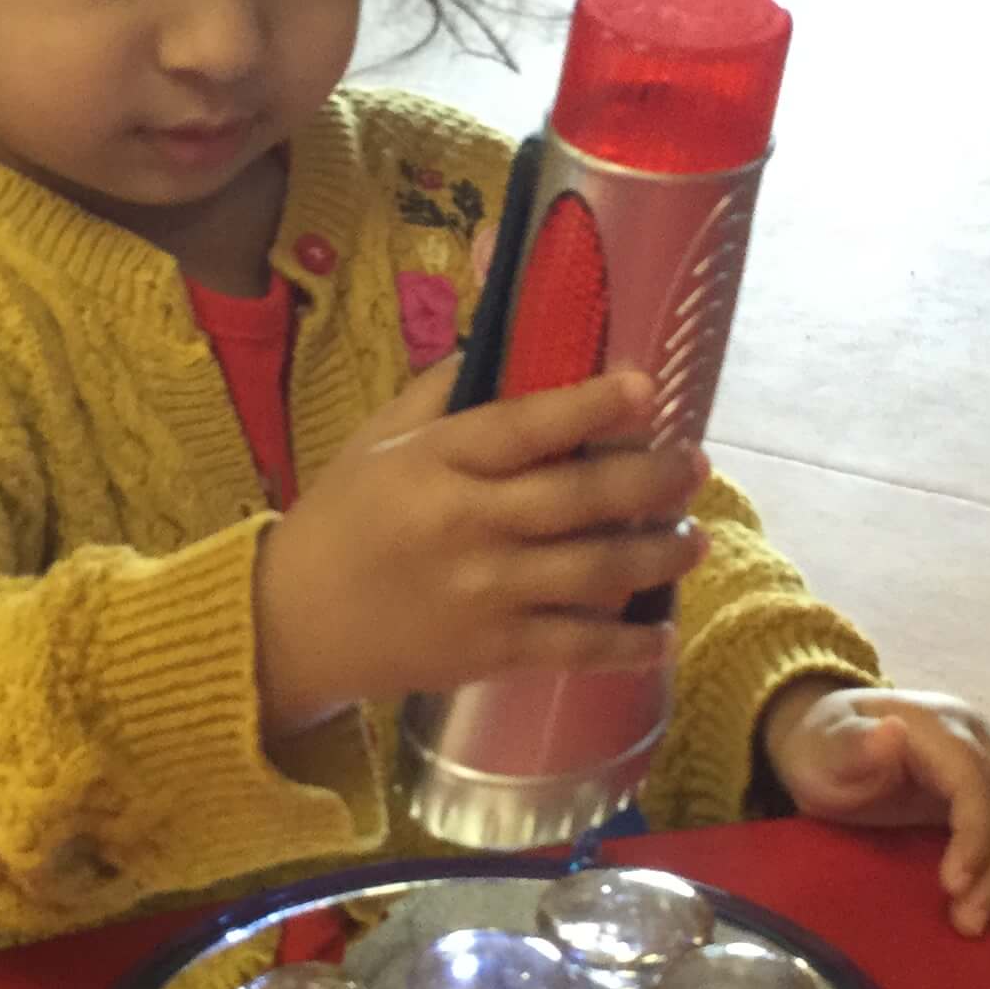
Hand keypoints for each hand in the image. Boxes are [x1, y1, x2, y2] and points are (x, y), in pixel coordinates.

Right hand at [254, 365, 709, 740]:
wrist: (294, 621)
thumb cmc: (344, 516)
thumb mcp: (381, 439)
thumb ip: (448, 391)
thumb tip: (518, 337)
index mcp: (438, 462)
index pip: (525, 425)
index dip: (592, 404)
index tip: (648, 387)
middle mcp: (467, 524)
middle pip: (580, 497)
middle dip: (652, 479)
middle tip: (695, 465)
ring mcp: (484, 593)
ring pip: (595, 572)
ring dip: (658, 555)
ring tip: (694, 539)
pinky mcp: (492, 652)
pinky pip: (576, 648)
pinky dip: (628, 646)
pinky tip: (663, 635)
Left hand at [761, 681, 989, 936]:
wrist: (829, 732)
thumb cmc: (821, 749)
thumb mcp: (820, 750)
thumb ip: (853, 748)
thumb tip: (891, 734)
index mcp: (939, 727)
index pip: (976, 783)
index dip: (975, 836)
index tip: (953, 889)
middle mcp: (979, 738)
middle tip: (976, 925)